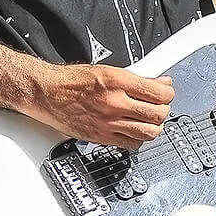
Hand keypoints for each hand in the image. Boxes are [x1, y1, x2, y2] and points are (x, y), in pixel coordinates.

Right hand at [36, 62, 174, 147]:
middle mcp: (114, 103)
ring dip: (154, 126)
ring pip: (149, 133)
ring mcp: (108, 123)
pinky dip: (138, 139)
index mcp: (116, 81)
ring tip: (150, 120)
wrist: (47, 93)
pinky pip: (132, 144)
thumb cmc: (72, 81)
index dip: (168, 94)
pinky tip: (134, 130)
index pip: (159, 93)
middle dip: (164, 110)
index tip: (166, 92)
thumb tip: (159, 83)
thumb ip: (135, 78)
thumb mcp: (106, 70)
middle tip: (160, 106)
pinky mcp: (101, 137)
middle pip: (157, 115)